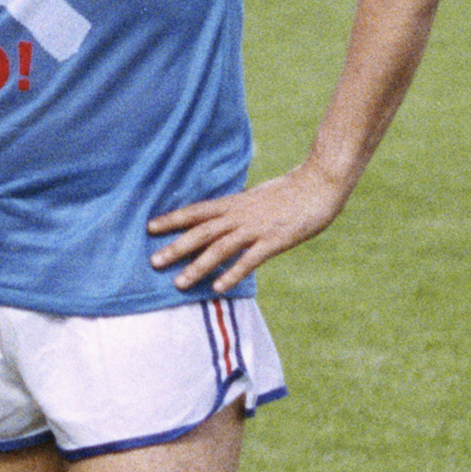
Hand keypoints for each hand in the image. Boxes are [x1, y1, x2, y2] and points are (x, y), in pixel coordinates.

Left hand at [145, 162, 349, 293]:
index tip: (150, 227)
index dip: (173, 218)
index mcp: (235, 203)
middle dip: (176, 247)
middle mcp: (240, 215)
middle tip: (153, 261)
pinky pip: (249, 260)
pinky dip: (232, 273)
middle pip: (201, 231)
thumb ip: (238, 210)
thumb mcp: (257, 198)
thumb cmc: (290, 192)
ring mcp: (256, 228)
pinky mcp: (275, 241)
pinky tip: (219, 287)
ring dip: (198, 266)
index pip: (197, 210)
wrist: (320, 184)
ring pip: (220, 248)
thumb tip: (222, 221)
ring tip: (179, 283)